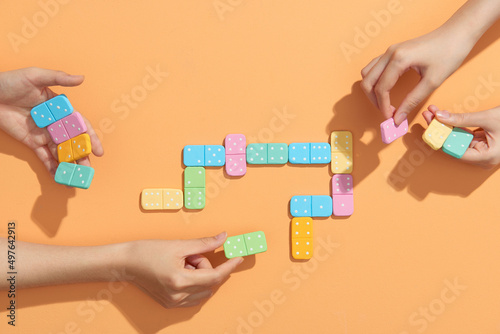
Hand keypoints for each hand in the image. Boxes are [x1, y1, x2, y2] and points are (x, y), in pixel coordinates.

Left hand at [0, 67, 103, 175]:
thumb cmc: (10, 82)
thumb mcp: (35, 76)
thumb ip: (58, 78)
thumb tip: (81, 78)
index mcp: (61, 108)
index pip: (80, 125)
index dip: (90, 138)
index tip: (98, 151)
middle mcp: (56, 123)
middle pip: (73, 142)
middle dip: (81, 156)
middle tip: (87, 170)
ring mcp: (44, 134)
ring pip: (61, 152)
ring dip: (69, 165)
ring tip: (76, 178)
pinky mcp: (32, 142)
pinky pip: (44, 156)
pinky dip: (52, 167)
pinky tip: (59, 177)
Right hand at [125, 232, 243, 307]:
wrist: (125, 262)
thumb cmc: (148, 251)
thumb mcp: (179, 244)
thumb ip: (204, 243)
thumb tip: (224, 237)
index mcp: (181, 280)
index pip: (215, 276)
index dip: (229, 266)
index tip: (239, 257)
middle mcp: (178, 295)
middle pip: (209, 282)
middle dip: (205, 265)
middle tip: (189, 254)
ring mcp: (174, 302)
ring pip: (203, 290)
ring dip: (199, 275)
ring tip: (181, 263)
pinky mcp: (169, 303)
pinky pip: (193, 295)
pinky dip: (194, 283)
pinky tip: (181, 272)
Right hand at [361, 27, 473, 124]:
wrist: (458, 33)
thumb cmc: (449, 53)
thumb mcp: (432, 81)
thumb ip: (412, 101)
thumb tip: (398, 118)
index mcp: (398, 59)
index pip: (381, 89)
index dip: (384, 107)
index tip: (391, 119)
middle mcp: (390, 53)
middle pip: (367, 81)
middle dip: (374, 100)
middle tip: (387, 112)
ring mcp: (390, 51)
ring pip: (367, 73)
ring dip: (372, 90)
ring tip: (385, 102)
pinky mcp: (393, 51)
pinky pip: (374, 67)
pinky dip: (375, 81)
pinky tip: (387, 90)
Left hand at [423, 104, 499, 167]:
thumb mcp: (488, 118)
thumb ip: (463, 118)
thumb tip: (440, 116)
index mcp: (486, 157)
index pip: (456, 152)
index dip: (442, 140)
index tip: (430, 127)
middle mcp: (482, 158)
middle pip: (454, 145)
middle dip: (440, 129)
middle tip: (428, 116)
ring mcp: (481, 151)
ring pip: (456, 139)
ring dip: (445, 126)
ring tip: (432, 113)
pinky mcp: (481, 144)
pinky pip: (463, 136)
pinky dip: (454, 126)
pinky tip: (442, 117)